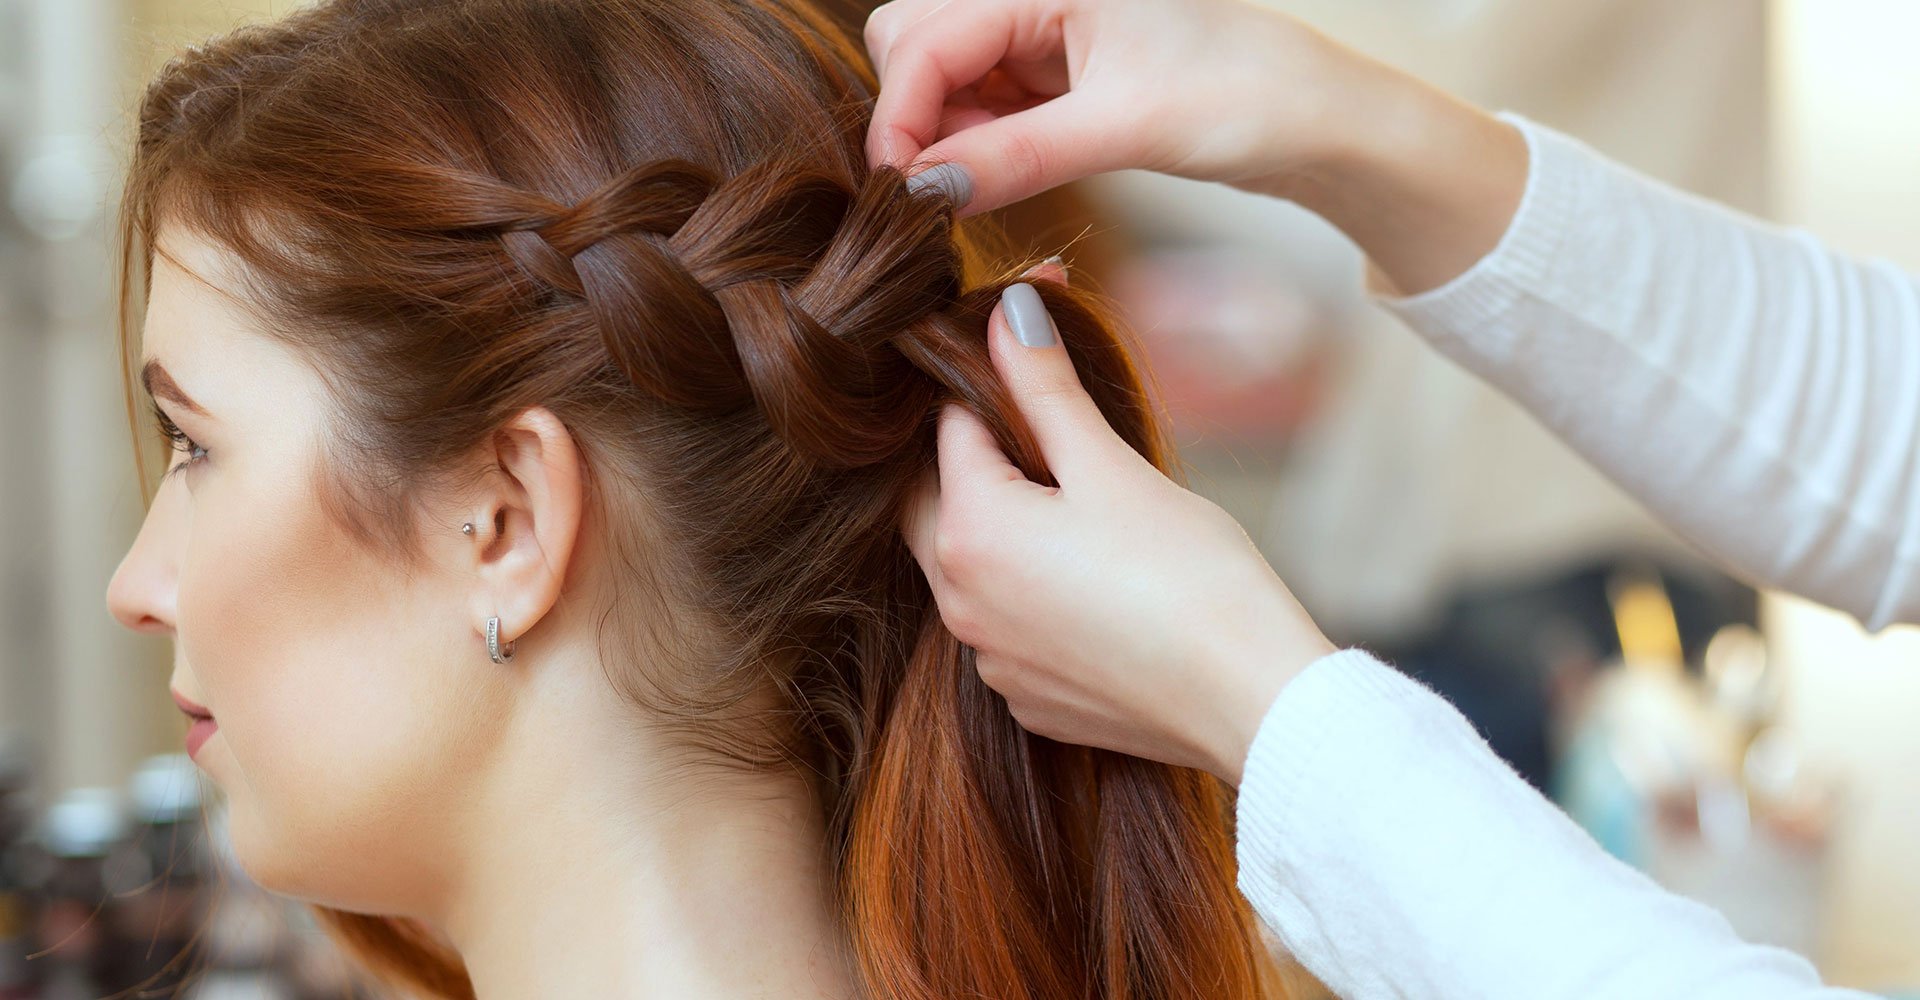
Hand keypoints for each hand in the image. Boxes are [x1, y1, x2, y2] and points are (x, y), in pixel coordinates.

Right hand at [863, 0, 1356, 215]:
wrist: (1313, 117)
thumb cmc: (1241, 95)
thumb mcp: (1124, 129)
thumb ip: (1015, 157)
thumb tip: (925, 193)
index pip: (923, 39)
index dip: (900, 118)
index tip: (901, 193)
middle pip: (913, 42)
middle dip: (917, 116)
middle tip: (952, 185)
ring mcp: (1040, 30)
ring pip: (942, 76)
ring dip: (946, 134)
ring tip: (993, 179)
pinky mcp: (1053, 71)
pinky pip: (980, 102)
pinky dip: (977, 142)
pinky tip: (1005, 171)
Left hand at [903, 258, 1337, 784]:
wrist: (1248, 699)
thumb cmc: (1189, 577)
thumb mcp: (1111, 467)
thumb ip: (1045, 388)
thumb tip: (1008, 309)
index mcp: (970, 532)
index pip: (950, 426)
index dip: (993, 374)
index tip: (1030, 343)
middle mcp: (959, 602)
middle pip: (935, 499)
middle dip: (973, 451)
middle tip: (1035, 417)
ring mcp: (992, 658)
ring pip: (967, 567)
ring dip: (999, 524)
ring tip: (1068, 494)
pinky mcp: (1029, 697)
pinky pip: (1004, 625)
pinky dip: (1028, 590)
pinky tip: (1087, 575)